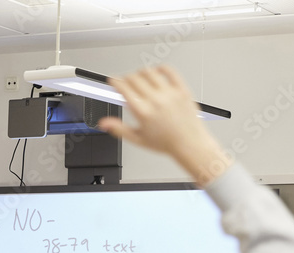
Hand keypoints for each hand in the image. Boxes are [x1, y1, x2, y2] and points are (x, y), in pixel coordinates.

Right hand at [98, 66, 229, 185]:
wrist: (189, 144)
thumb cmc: (166, 143)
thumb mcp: (138, 139)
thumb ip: (119, 129)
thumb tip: (103, 123)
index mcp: (143, 112)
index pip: (124, 88)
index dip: (115, 82)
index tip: (113, 81)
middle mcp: (156, 100)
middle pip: (134, 78)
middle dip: (126, 78)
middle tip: (125, 82)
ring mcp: (169, 93)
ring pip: (150, 72)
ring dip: (141, 72)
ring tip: (140, 78)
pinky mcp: (181, 89)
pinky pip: (169, 71)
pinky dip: (160, 68)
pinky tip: (157, 72)